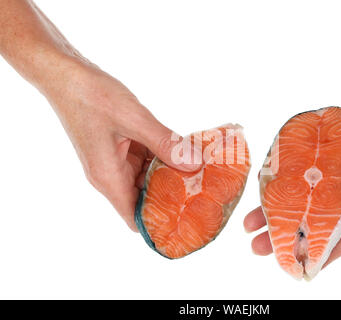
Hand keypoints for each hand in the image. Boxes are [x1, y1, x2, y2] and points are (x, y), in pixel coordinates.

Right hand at [45, 62, 200, 230]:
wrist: (66, 74)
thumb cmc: (92, 96)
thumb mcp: (134, 120)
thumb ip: (166, 143)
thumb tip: (194, 164)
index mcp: (109, 177)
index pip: (134, 217)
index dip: (157, 225)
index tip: (185, 222)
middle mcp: (111, 174)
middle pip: (144, 197)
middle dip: (172, 196)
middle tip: (204, 193)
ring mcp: (114, 161)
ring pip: (147, 177)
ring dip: (169, 174)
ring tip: (200, 173)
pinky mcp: (119, 147)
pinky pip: (145, 159)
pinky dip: (162, 157)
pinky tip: (182, 151)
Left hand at [244, 82, 340, 264]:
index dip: (324, 252)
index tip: (299, 266)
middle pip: (317, 220)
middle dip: (288, 235)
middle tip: (259, 246)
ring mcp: (337, 175)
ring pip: (304, 198)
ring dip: (277, 210)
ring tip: (251, 223)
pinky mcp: (327, 157)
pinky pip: (303, 172)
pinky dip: (285, 180)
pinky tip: (263, 187)